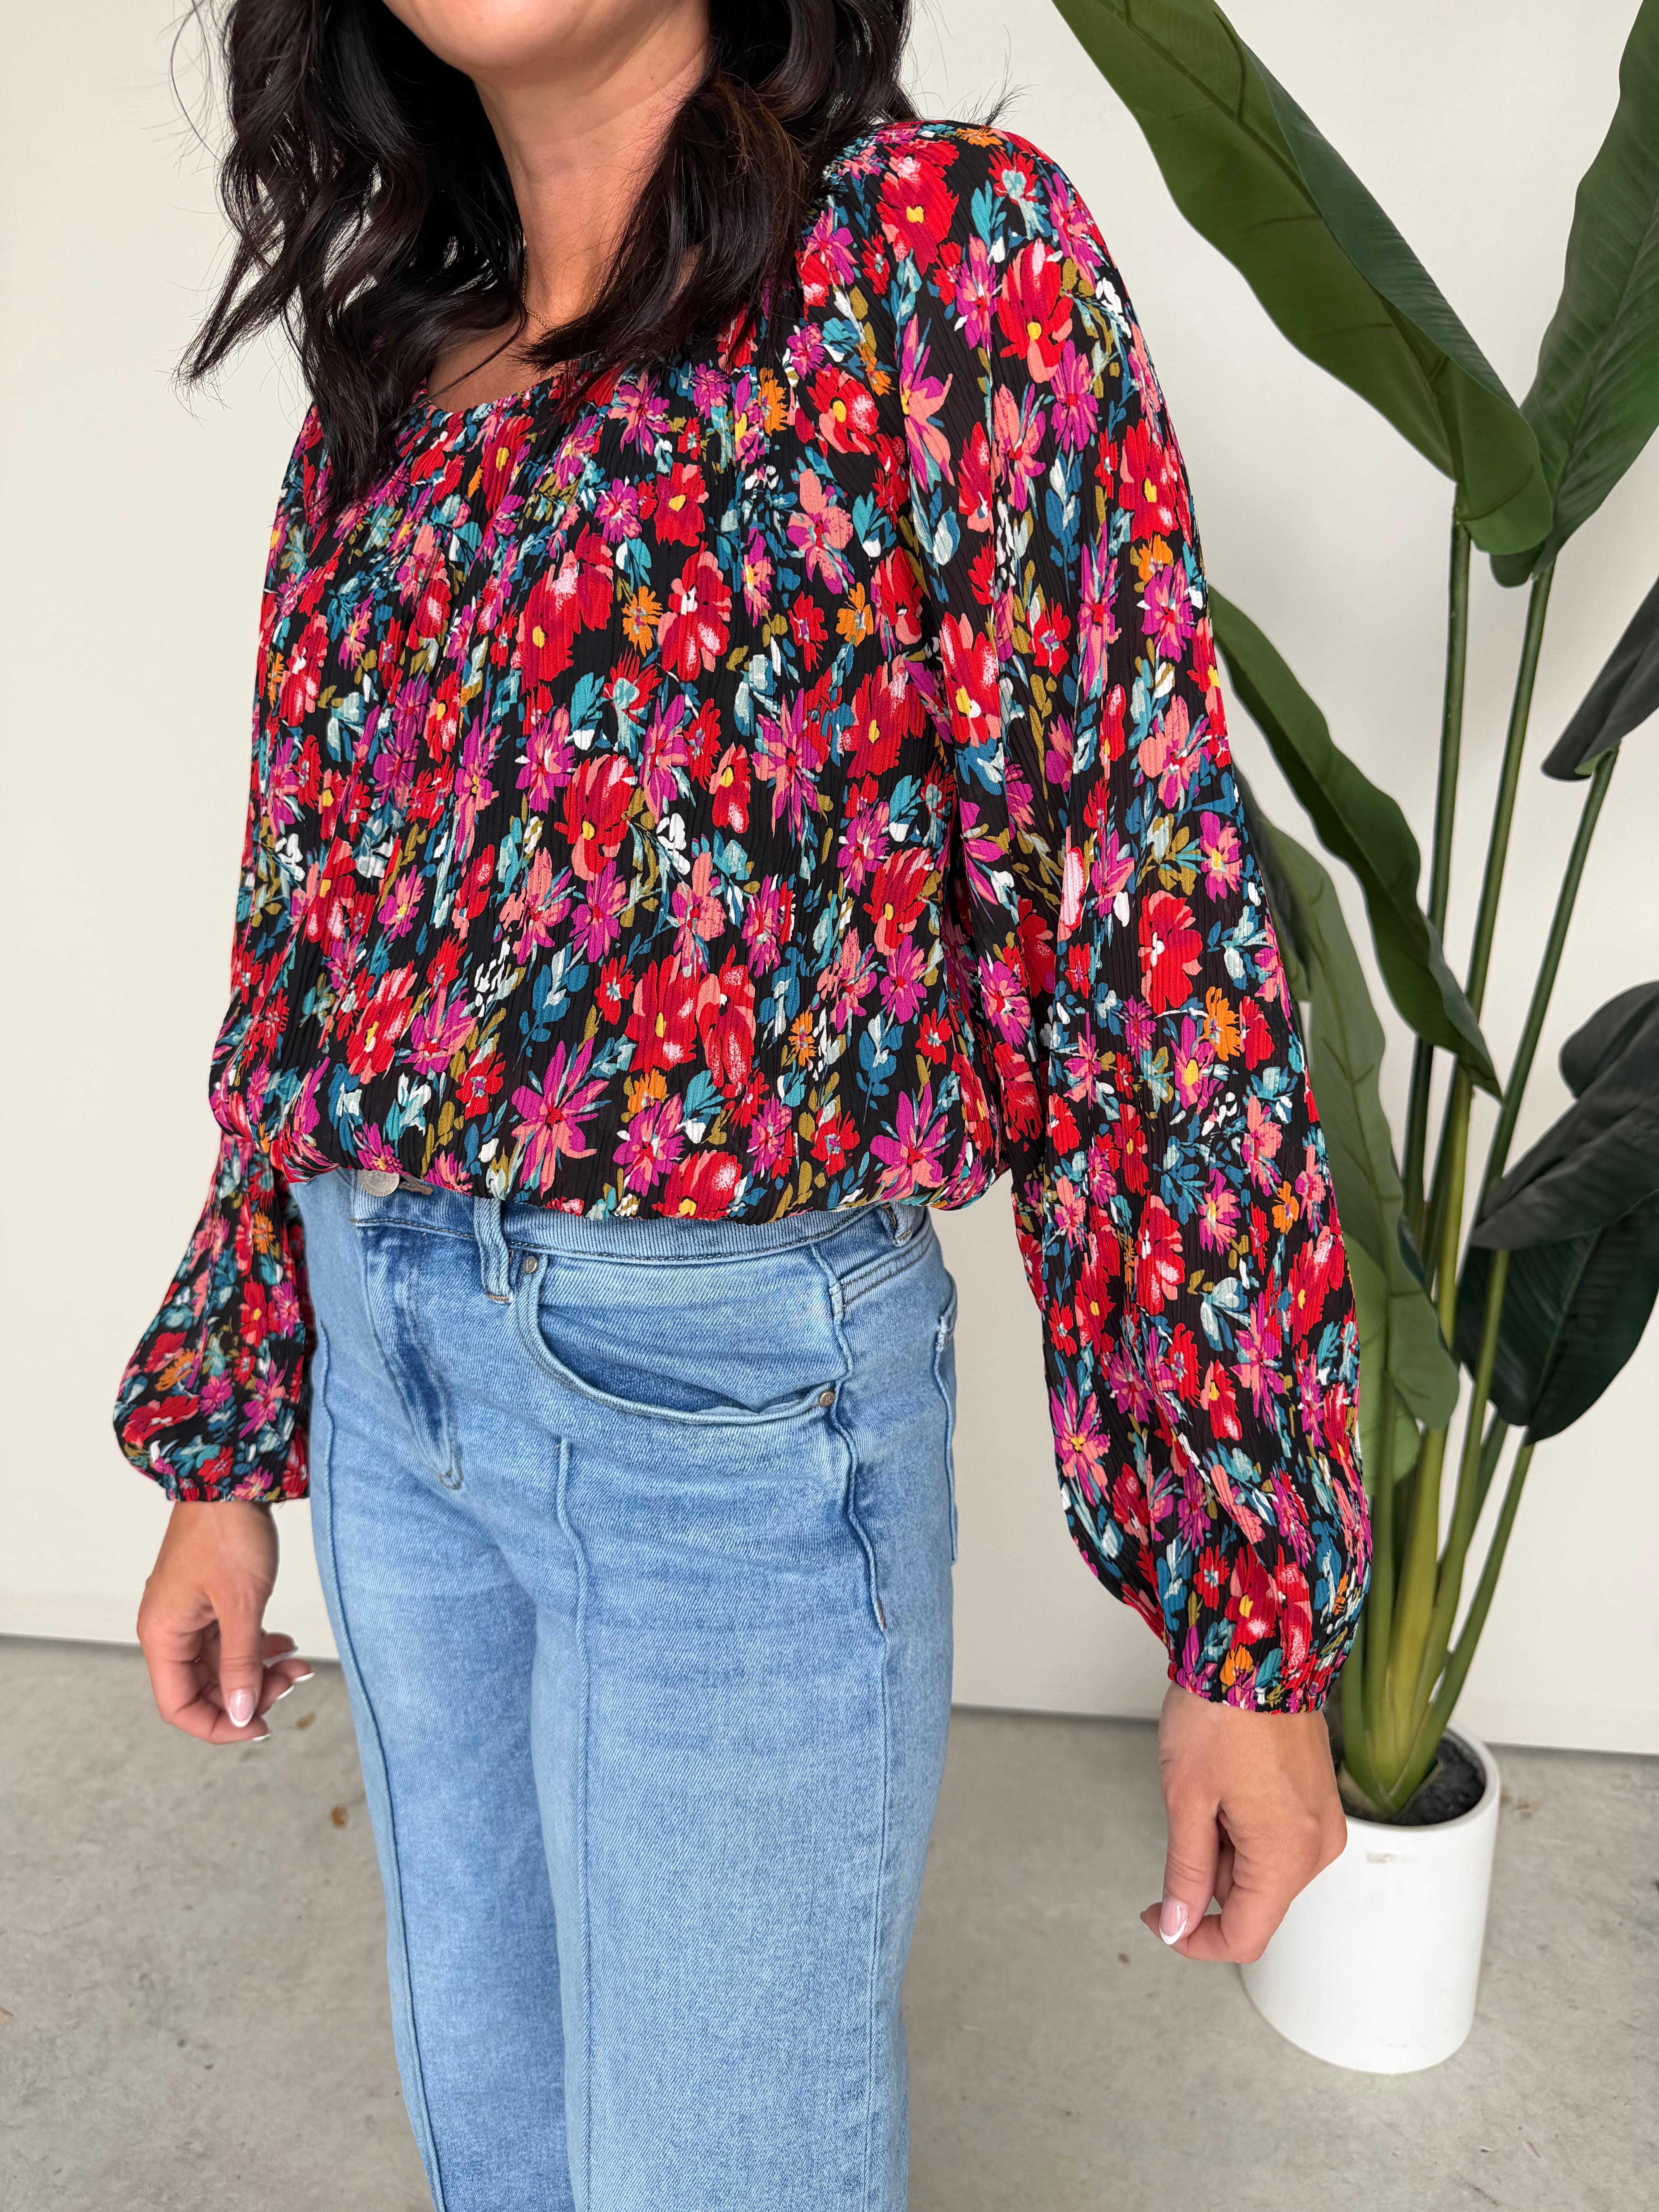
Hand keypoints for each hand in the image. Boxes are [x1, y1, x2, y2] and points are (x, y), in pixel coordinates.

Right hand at [137, 1499, 310, 1742]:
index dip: (219, 1725)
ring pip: (223, 1665)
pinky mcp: (210, 1602)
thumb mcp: (241, 1604)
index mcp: (164, 1636)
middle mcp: (171, 1630)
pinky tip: (286, 1646)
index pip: (180, 1706)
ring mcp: (190, 1616)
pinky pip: (231, 1641)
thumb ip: (241, 1662)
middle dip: (250, 1693)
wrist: (231, 1478)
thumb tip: (241, 1714)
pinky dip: (259, 1648)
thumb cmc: (228, 1533)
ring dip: (260, 1671)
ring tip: (299, 1666)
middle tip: (293, 1683)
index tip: (261, 1726)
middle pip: (205, 1689)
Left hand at [1139, 1680, 1346, 1962]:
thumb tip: (1178, 1927)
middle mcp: (1318, 1847)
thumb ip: (1186, 1873)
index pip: (1245, 1937)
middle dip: (1209, 1871)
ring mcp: (1323, 1820)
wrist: (1257, 1646)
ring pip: (1262, 1867)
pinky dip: (1243, 1823)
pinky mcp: (1318, 1798)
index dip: (1195, 1939)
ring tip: (1209, 1783)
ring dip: (1225, 1843)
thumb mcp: (1186, 1800)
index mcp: (1290, 1856)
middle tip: (1186, 1809)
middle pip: (1252, 1899)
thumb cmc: (1221, 1713)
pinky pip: (1276, 1836)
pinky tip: (1228, 1780)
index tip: (1158, 1917)